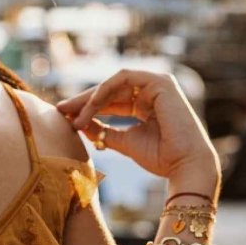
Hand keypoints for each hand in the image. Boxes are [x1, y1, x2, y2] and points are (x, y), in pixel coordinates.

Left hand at [55, 69, 219, 183]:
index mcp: (148, 104)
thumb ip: (103, 131)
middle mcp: (153, 91)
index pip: (112, 101)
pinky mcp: (160, 82)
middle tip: (61, 110)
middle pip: (110, 91)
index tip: (66, 118)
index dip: (88, 108)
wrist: (184, 165)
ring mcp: (158, 83)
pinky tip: (90, 107)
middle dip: (84, 100)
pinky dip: (104, 91)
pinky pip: (123, 79)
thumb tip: (79, 124)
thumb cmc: (161, 158)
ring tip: (74, 115)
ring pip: (114, 84)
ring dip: (91, 98)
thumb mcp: (124, 142)